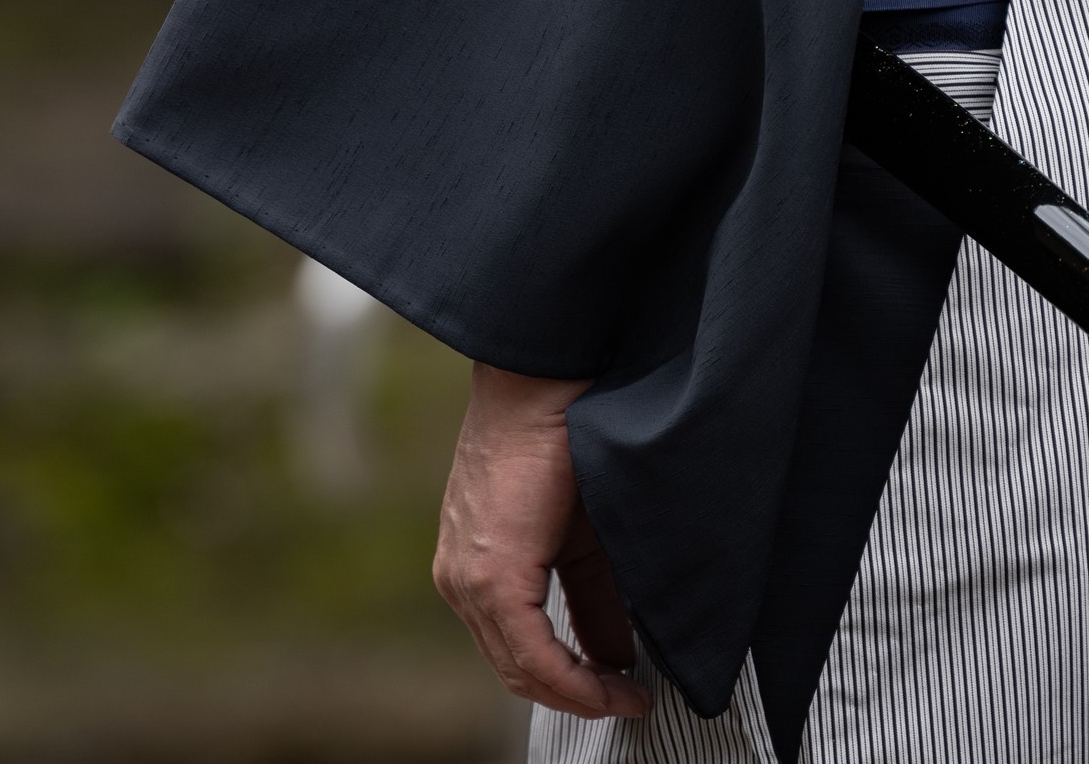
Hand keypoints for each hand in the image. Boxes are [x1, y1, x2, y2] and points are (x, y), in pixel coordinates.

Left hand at [432, 363, 652, 719]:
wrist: (545, 387)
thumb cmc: (565, 442)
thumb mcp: (583, 536)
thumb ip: (593, 597)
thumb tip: (617, 652)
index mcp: (472, 565)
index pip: (514, 647)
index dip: (568, 679)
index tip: (619, 690)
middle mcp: (459, 580)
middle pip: (516, 667)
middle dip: (576, 694)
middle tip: (628, 702)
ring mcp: (468, 580)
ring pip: (521, 668)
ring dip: (580, 692)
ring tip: (629, 698)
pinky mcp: (491, 576)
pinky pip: (531, 652)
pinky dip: (576, 678)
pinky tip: (614, 685)